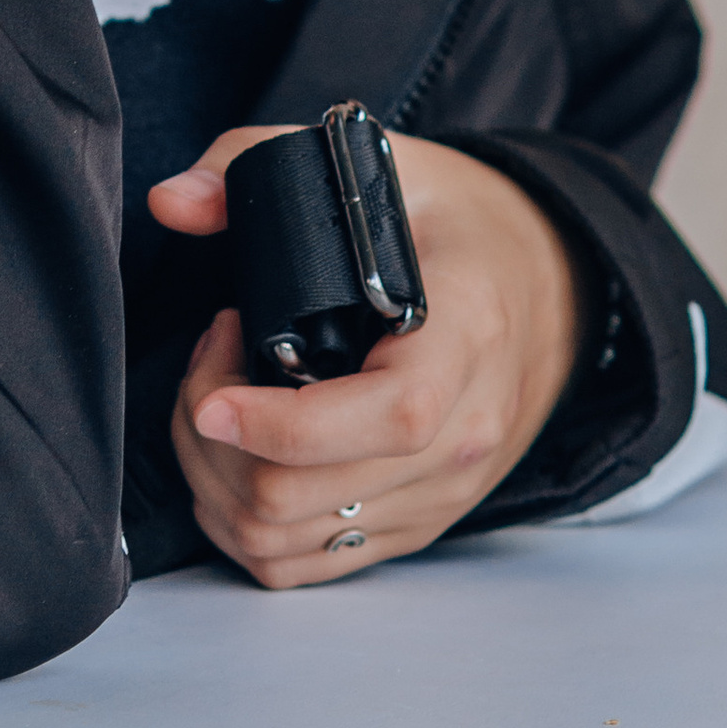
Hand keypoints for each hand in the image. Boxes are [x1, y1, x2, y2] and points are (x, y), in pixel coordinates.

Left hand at [150, 127, 584, 586]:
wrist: (555, 287)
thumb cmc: (458, 227)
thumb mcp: (379, 166)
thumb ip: (262, 166)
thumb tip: (171, 201)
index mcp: (463, 343)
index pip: (380, 419)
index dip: (274, 421)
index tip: (213, 388)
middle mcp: (461, 437)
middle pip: (298, 493)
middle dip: (213, 433)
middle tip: (216, 358)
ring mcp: (439, 492)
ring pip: (283, 538)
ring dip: (214, 477)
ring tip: (221, 397)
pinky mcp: (415, 523)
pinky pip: (303, 562)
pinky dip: (241, 517)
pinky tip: (239, 447)